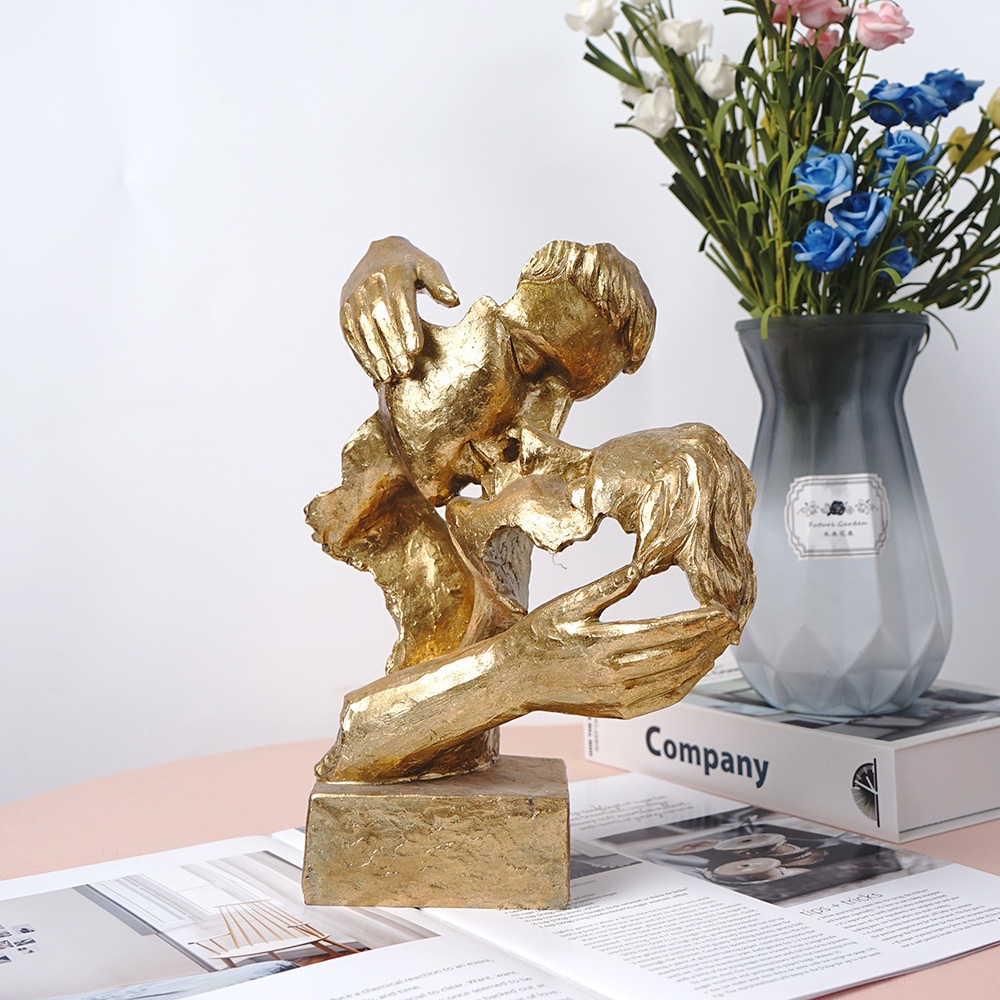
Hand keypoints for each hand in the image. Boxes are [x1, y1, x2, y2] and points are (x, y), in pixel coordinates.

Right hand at [340, 236, 459, 381]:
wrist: (379, 254)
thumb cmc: (410, 266)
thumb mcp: (427, 266)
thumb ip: (440, 283)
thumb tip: (454, 301)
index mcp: (394, 273)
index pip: (400, 302)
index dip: (407, 326)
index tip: (415, 349)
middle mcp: (370, 284)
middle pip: (381, 319)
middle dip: (392, 346)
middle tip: (405, 370)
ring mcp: (354, 297)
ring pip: (363, 329)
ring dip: (375, 354)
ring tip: (387, 377)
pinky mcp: (345, 309)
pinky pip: (351, 334)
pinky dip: (361, 354)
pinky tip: (373, 372)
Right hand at [516, 564, 739, 719]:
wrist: (515, 678)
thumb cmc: (538, 635)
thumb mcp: (569, 603)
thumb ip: (610, 586)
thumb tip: (642, 566)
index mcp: (605, 643)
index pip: (668, 631)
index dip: (700, 622)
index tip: (722, 611)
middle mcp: (616, 675)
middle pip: (679, 655)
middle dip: (710, 639)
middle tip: (731, 624)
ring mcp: (619, 697)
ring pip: (677, 679)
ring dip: (703, 660)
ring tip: (719, 643)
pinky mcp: (619, 711)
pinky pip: (664, 698)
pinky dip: (687, 683)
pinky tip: (696, 668)